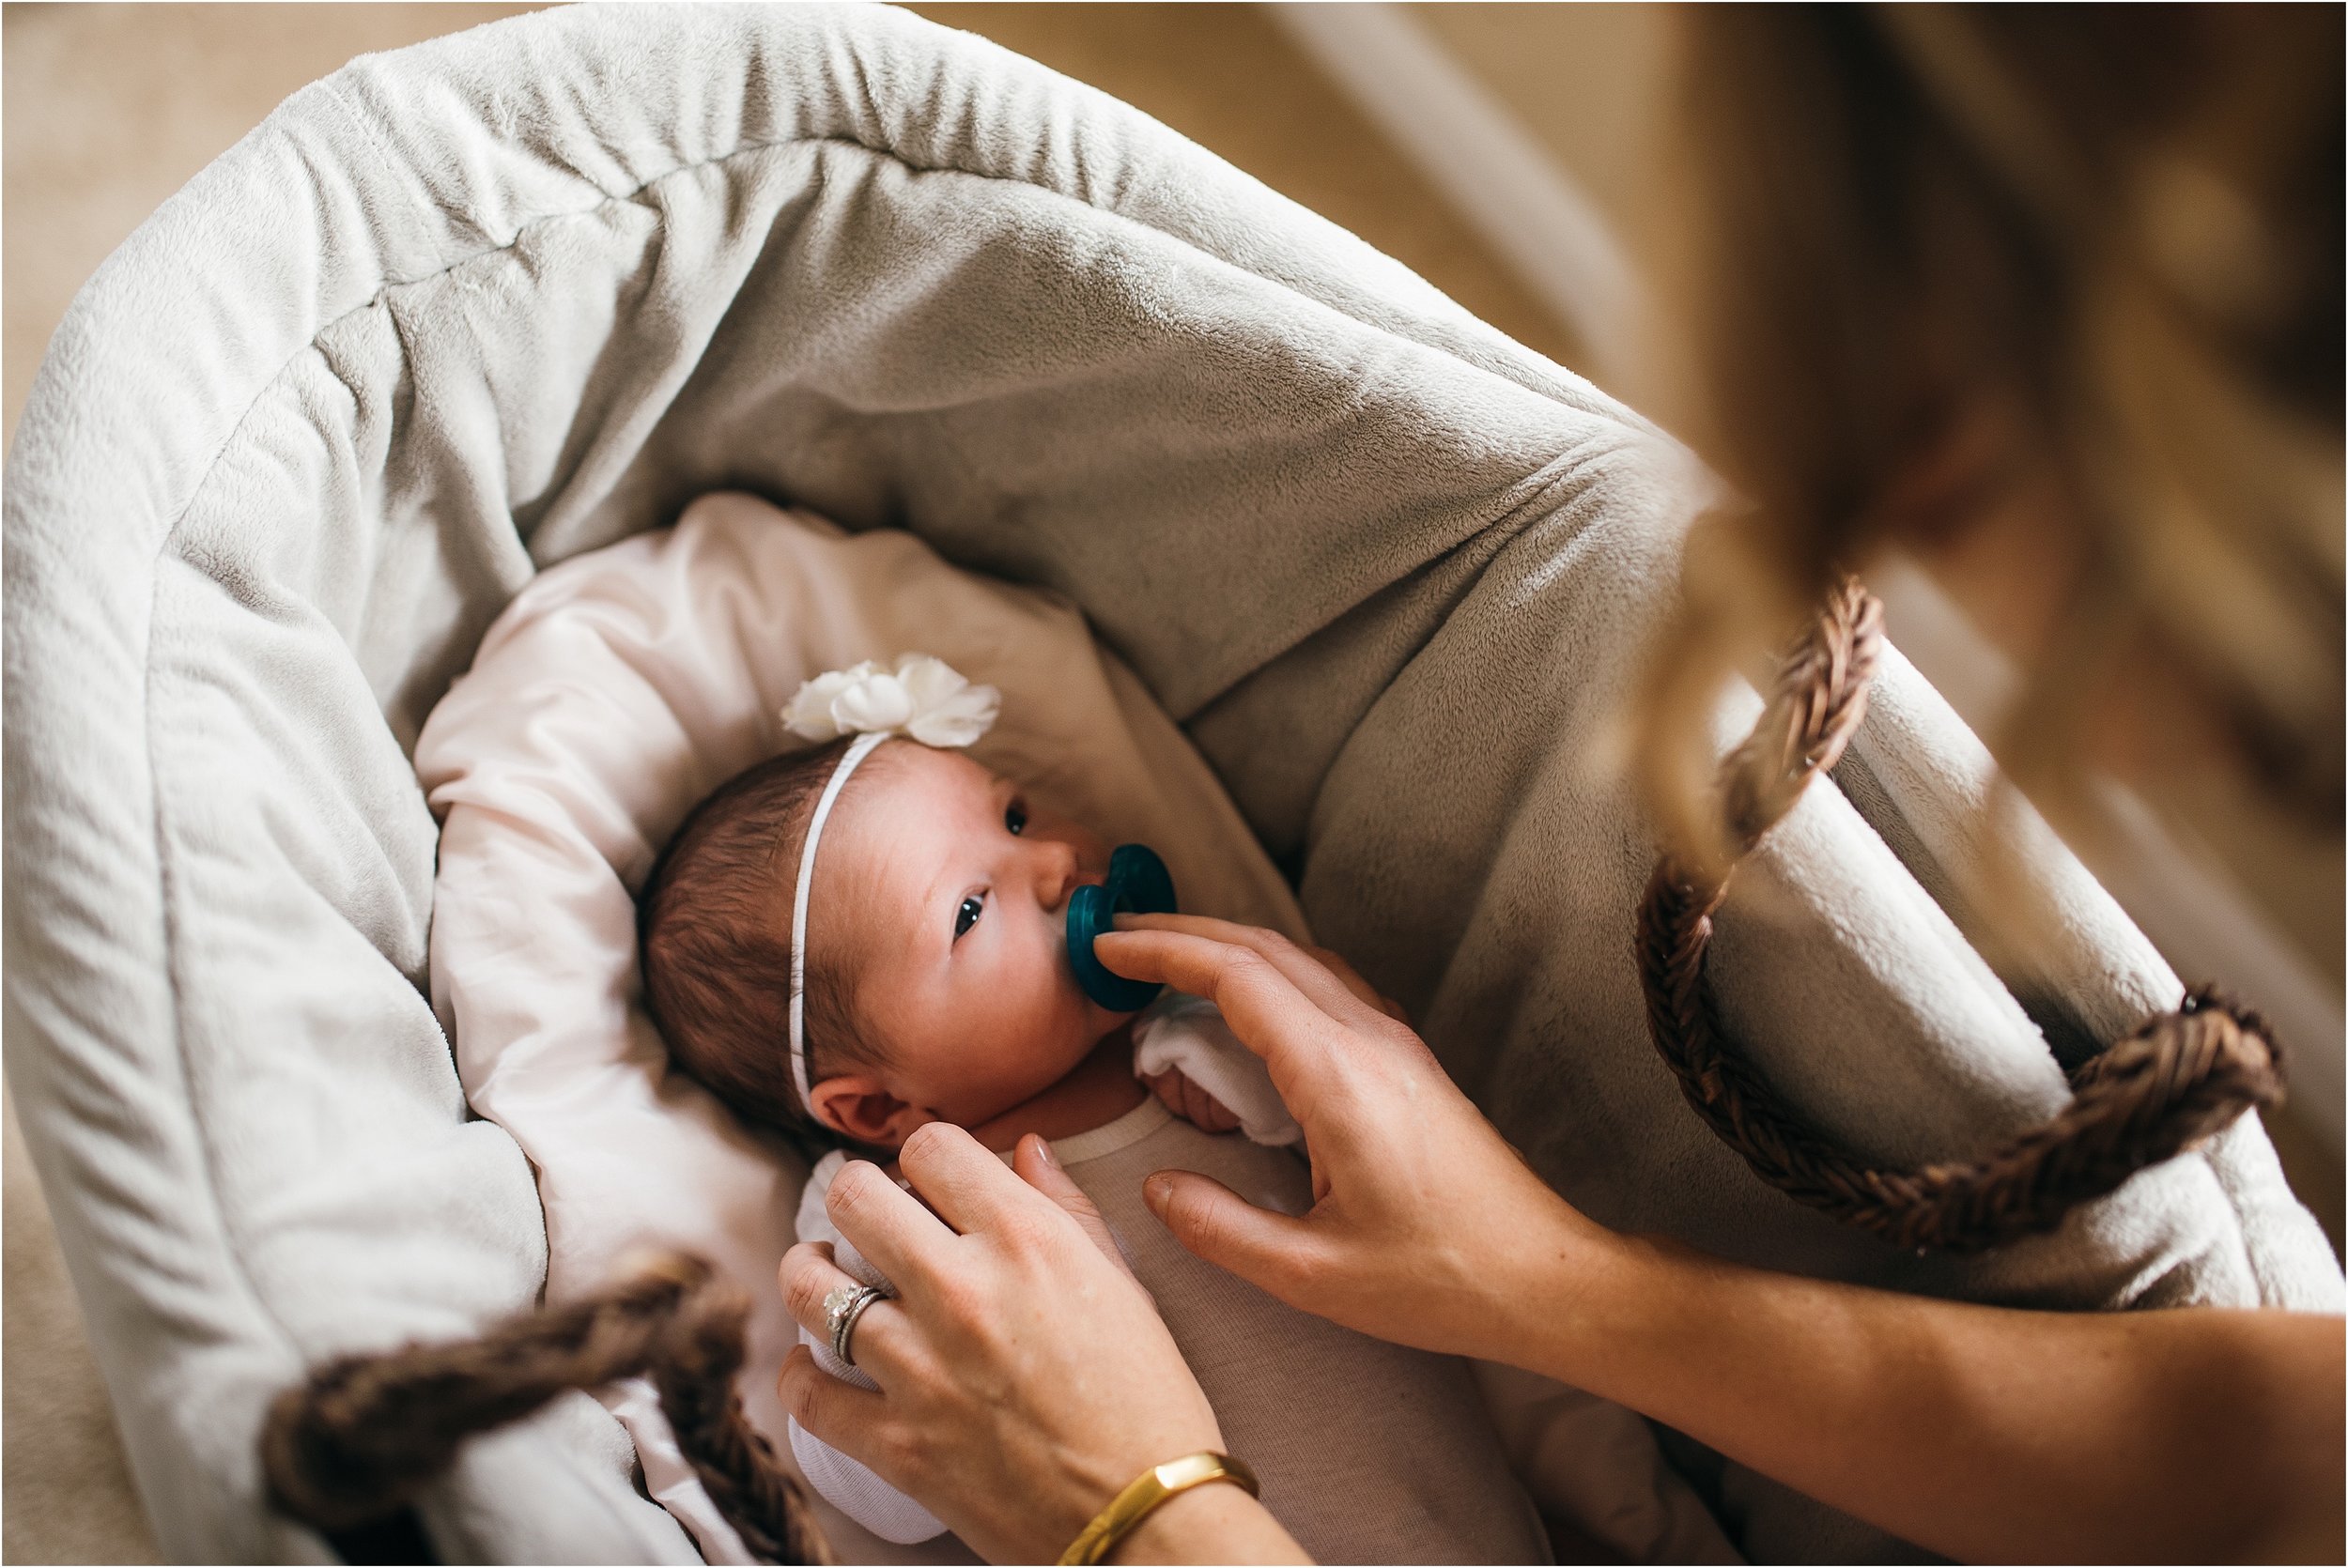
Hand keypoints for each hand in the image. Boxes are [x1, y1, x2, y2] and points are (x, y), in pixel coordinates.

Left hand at [776, 1124, 1299, 1562]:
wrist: (1148, 1519)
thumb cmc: (1149, 1402)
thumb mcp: (1123, 1284)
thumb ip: (1065, 1207)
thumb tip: (1026, 1148)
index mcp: (1026, 1238)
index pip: (930, 1146)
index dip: (923, 1158)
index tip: (925, 1182)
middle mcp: (963, 1288)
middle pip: (853, 1195)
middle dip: (856, 1197)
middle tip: (870, 1221)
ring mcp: (921, 1367)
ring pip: (810, 1286)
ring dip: (812, 1273)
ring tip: (826, 1277)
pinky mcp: (896, 1442)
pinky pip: (807, 1393)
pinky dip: (801, 1376)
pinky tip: (817, 1366)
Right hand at [1096, 915, 1617, 1365]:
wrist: (1546, 1276)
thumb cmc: (1442, 1279)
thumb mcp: (1312, 1274)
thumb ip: (1222, 1229)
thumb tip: (1159, 1190)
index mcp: (1337, 1077)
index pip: (1236, 977)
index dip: (1163, 954)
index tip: (1107, 950)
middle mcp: (1369, 1041)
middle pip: (1264, 949)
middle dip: (1184, 934)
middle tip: (1118, 940)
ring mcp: (1395, 1045)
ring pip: (1300, 961)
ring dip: (1229, 948)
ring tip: (1169, 960)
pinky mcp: (1408, 1063)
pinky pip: (1329, 988)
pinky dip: (1271, 974)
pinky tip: (1250, 1002)